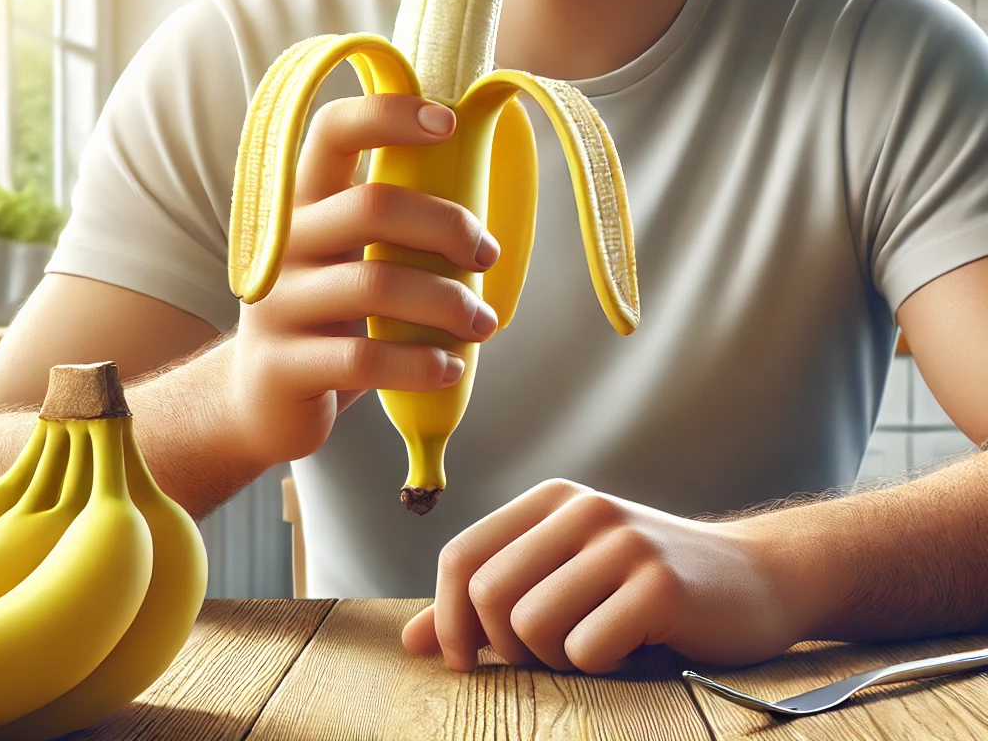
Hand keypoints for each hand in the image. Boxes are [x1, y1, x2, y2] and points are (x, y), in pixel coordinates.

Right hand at [227, 93, 500, 467]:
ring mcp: (275, 304)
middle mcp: (281, 243)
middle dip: (447, 226)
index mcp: (302, 203)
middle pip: (372, 207)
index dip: (389, 115)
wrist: (257, 402)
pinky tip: (449, 367)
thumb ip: (392, 229)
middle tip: (486, 255)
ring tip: (482, 323)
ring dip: (448, 303)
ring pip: (376, 285)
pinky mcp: (281, 365)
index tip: (450, 123)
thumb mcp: (347, 261)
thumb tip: (483, 213)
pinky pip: (364, 359)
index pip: (333, 133)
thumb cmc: (328, 319)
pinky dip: (421, 363)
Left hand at [402, 479, 811, 673]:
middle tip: (545, 659)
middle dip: (504, 647)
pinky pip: (586, 649)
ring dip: (554, 661)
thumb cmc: (646, 586)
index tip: (464, 661)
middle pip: (487, 595)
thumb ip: (488, 603)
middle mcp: (581, 510)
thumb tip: (413, 642)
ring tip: (594, 648)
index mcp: (550, 501)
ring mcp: (621, 542)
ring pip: (530, 625)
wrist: (757, 578)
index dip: (447, 618)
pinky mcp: (658, 584)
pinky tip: (630, 651)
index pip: (461, 557)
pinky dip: (597, 669)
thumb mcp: (566, 577)